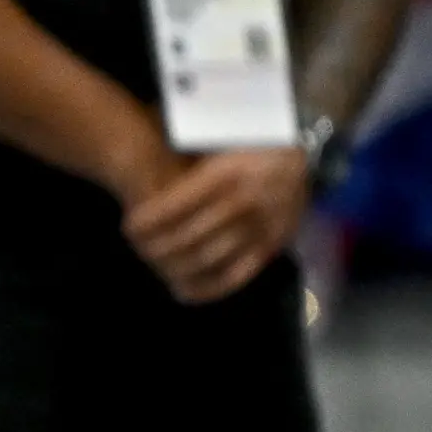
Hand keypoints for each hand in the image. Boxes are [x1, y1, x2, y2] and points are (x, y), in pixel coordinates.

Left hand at [120, 146, 310, 303]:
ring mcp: (262, 227)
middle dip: (156, 248)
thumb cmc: (248, 146)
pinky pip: (237, 275)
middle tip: (138, 249)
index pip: (176, 205)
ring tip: (153, 266)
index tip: (128, 227)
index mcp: (227, 173)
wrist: (304, 156)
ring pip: (208, 258)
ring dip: (173, 268)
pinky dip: (206, 288)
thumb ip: (188, 163)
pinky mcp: (274, 246)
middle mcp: (245, 201)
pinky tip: (181, 290)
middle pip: (188, 236)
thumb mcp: (219, 142)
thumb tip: (146, 186)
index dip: (147, 221)